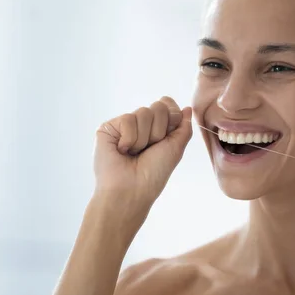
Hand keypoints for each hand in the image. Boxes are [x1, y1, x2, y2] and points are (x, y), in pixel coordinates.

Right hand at [93, 97, 192, 226]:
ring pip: (143, 112)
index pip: (167, 104)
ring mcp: (123, 126)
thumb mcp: (176, 148)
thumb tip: (187, 108)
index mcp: (156, 128)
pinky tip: (122, 151)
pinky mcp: (107, 128)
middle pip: (158, 106)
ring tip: (134, 153)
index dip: (172, 118)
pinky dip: (130, 139)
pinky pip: (127, 119)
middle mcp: (140, 125)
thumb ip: (183, 127)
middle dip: (159, 131)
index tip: (166, 139)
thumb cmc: (153, 174)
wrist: (132, 190)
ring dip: (144, 138)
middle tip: (149, 150)